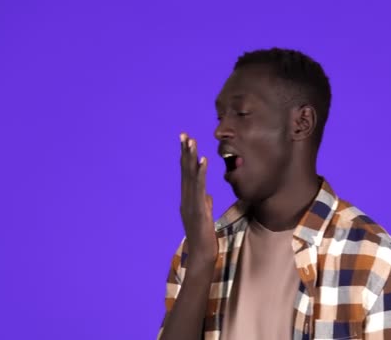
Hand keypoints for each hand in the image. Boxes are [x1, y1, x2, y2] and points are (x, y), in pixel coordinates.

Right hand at [179, 133, 217, 265]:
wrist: (202, 255)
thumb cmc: (205, 238)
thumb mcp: (205, 217)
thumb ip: (205, 204)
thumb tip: (207, 195)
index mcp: (188, 200)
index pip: (186, 174)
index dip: (186, 158)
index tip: (186, 141)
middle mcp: (186, 199)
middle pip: (185, 171)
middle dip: (185, 152)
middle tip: (184, 134)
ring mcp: (191, 203)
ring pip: (190, 177)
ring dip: (191, 158)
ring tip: (192, 142)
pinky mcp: (198, 209)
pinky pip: (200, 188)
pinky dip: (200, 173)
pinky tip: (203, 160)